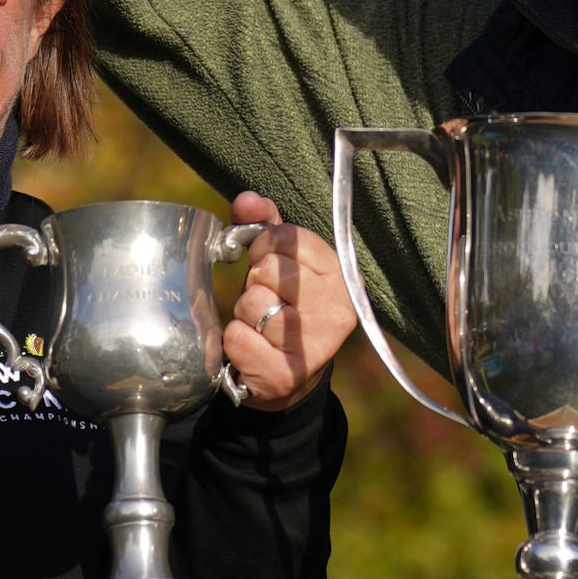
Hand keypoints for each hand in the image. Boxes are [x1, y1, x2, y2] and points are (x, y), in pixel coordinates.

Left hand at [221, 189, 352, 411]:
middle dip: (256, 281)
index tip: (266, 260)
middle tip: (267, 298)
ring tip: (262, 325)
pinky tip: (254, 349)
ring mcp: (316, 345)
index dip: (265, 246)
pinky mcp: (287, 374)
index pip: (289, 237)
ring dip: (245, 314)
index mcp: (342, 275)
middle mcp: (338, 310)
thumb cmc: (285, 308)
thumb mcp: (282, 263)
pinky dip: (235, 341)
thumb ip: (265, 226)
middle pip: (270, 269)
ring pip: (253, 303)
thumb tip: (247, 201)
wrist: (288, 377)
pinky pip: (240, 338)